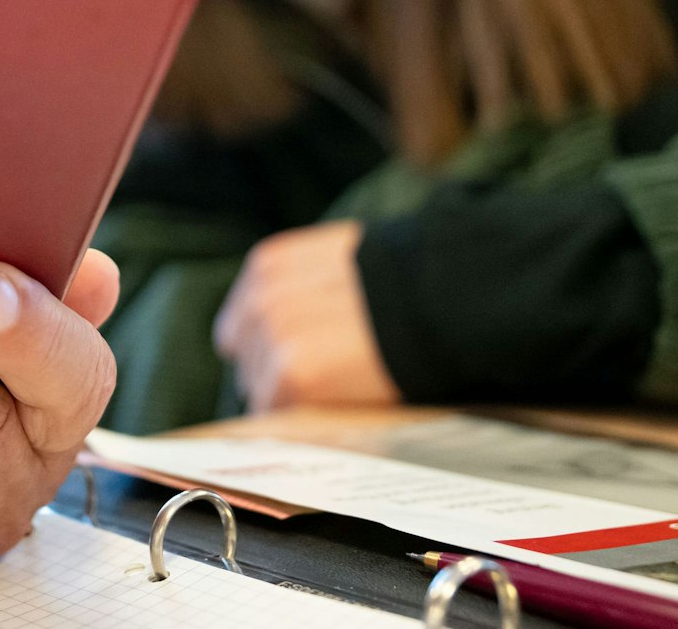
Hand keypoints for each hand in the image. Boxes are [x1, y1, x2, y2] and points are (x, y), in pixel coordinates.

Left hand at [213, 222, 399, 410]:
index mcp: (268, 268)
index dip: (268, 347)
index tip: (298, 358)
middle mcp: (261, 301)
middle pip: (249, 362)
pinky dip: (302, 418)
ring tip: (341, 386)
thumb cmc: (403, 280)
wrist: (438, 296)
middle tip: (331, 374)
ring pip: (261, 390)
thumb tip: (289, 323)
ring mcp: (273, 338)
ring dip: (292, 397)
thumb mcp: (337, 259)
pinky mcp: (292, 376)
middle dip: (279, 372)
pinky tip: (336, 403)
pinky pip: (277, 413)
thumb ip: (302, 286)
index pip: (239, 327)